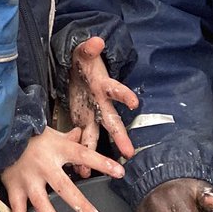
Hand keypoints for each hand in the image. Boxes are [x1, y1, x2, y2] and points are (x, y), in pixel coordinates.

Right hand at [1, 126, 125, 211]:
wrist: (1, 134)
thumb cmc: (31, 136)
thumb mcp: (52, 134)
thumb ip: (69, 138)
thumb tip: (83, 135)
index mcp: (57, 149)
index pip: (83, 155)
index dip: (101, 163)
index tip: (120, 172)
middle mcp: (43, 165)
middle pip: (64, 187)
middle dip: (80, 205)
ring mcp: (28, 179)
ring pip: (42, 204)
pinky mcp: (14, 187)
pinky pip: (18, 210)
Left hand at [67, 37, 138, 175]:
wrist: (78, 69)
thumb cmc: (85, 61)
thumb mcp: (84, 52)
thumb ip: (89, 48)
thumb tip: (97, 40)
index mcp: (103, 85)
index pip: (116, 89)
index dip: (124, 95)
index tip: (134, 103)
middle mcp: (101, 103)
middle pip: (112, 120)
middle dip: (120, 136)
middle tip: (128, 151)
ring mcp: (93, 113)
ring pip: (98, 134)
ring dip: (98, 152)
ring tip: (96, 170)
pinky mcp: (83, 119)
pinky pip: (84, 139)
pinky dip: (82, 154)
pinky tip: (82, 171)